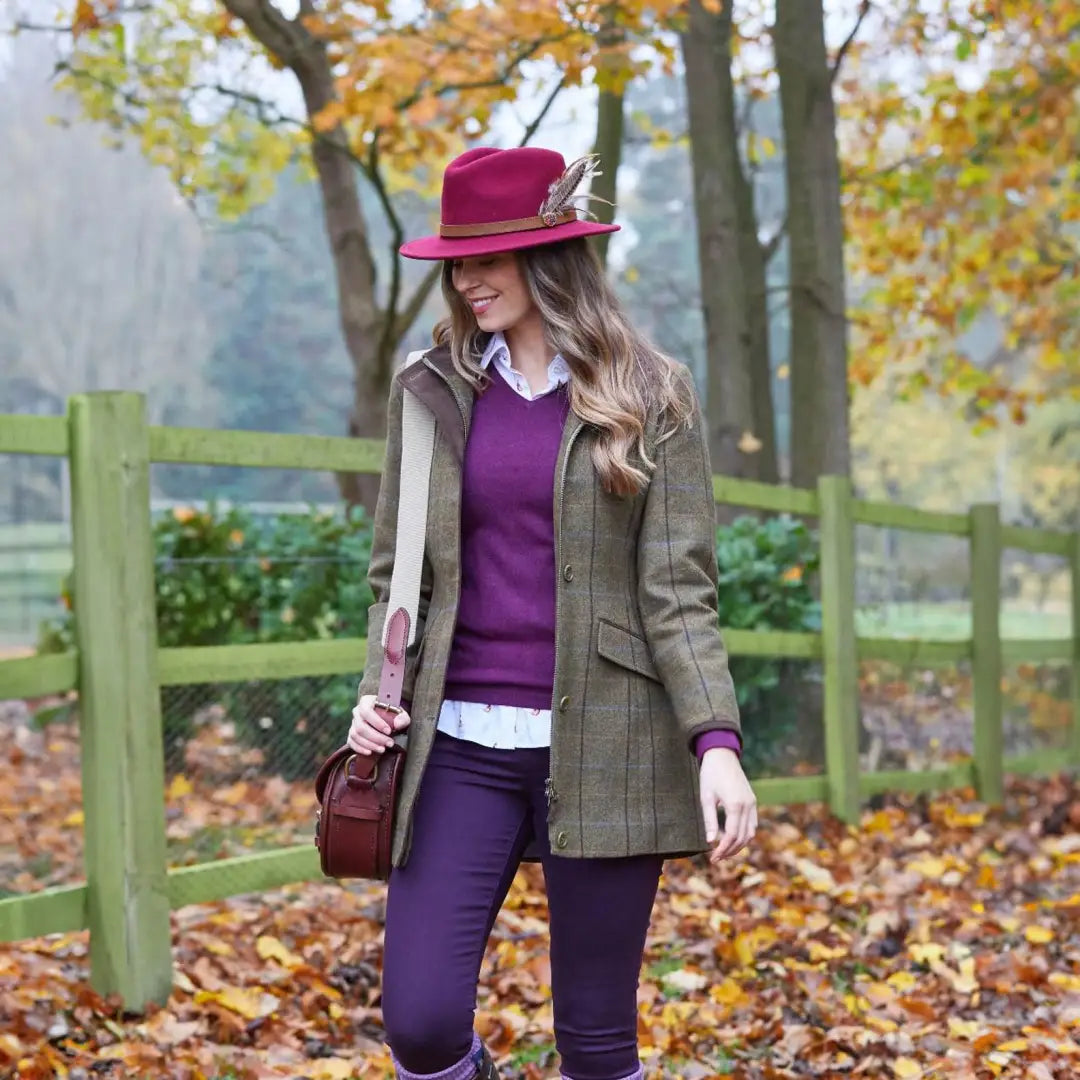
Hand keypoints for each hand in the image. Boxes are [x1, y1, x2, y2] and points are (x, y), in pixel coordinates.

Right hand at [348, 694, 410, 754]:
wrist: (387, 718)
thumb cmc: (393, 714)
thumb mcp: (401, 713)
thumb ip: (402, 718)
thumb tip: (397, 724)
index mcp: (366, 701)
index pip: (367, 711)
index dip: (377, 722)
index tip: (389, 731)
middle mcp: (357, 711)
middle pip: (361, 726)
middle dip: (376, 737)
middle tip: (389, 743)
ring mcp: (353, 723)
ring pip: (356, 735)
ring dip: (369, 744)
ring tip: (383, 749)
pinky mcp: (351, 734)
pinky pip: (351, 742)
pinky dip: (360, 748)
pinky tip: (370, 752)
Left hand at [699, 748, 756, 863]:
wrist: (722, 755)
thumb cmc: (711, 774)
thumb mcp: (706, 797)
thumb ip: (709, 820)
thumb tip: (710, 841)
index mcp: (735, 804)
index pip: (732, 835)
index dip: (723, 849)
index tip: (712, 857)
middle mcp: (748, 805)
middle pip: (742, 837)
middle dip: (730, 851)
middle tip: (716, 859)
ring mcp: (752, 803)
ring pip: (750, 833)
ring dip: (739, 845)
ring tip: (724, 852)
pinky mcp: (752, 801)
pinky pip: (752, 824)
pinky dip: (745, 835)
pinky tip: (733, 840)